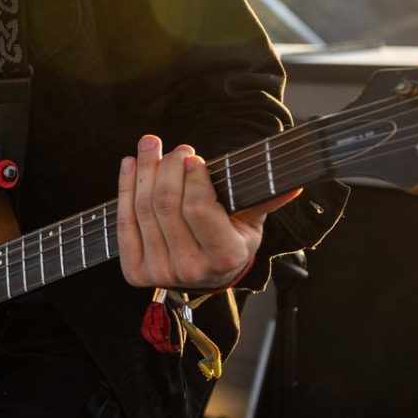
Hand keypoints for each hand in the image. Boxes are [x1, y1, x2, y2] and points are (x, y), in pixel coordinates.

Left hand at [117, 134, 297, 289]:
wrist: (206, 273)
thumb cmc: (231, 239)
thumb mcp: (251, 222)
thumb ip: (265, 200)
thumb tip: (294, 185)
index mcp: (224, 257)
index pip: (198, 208)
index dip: (192, 177)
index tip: (193, 158)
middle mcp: (190, 269)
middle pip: (165, 205)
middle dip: (166, 167)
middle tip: (175, 148)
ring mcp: (159, 273)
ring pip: (142, 209)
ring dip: (144, 170)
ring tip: (150, 144)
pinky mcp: (135, 271)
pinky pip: (123, 222)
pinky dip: (125, 188)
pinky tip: (131, 164)